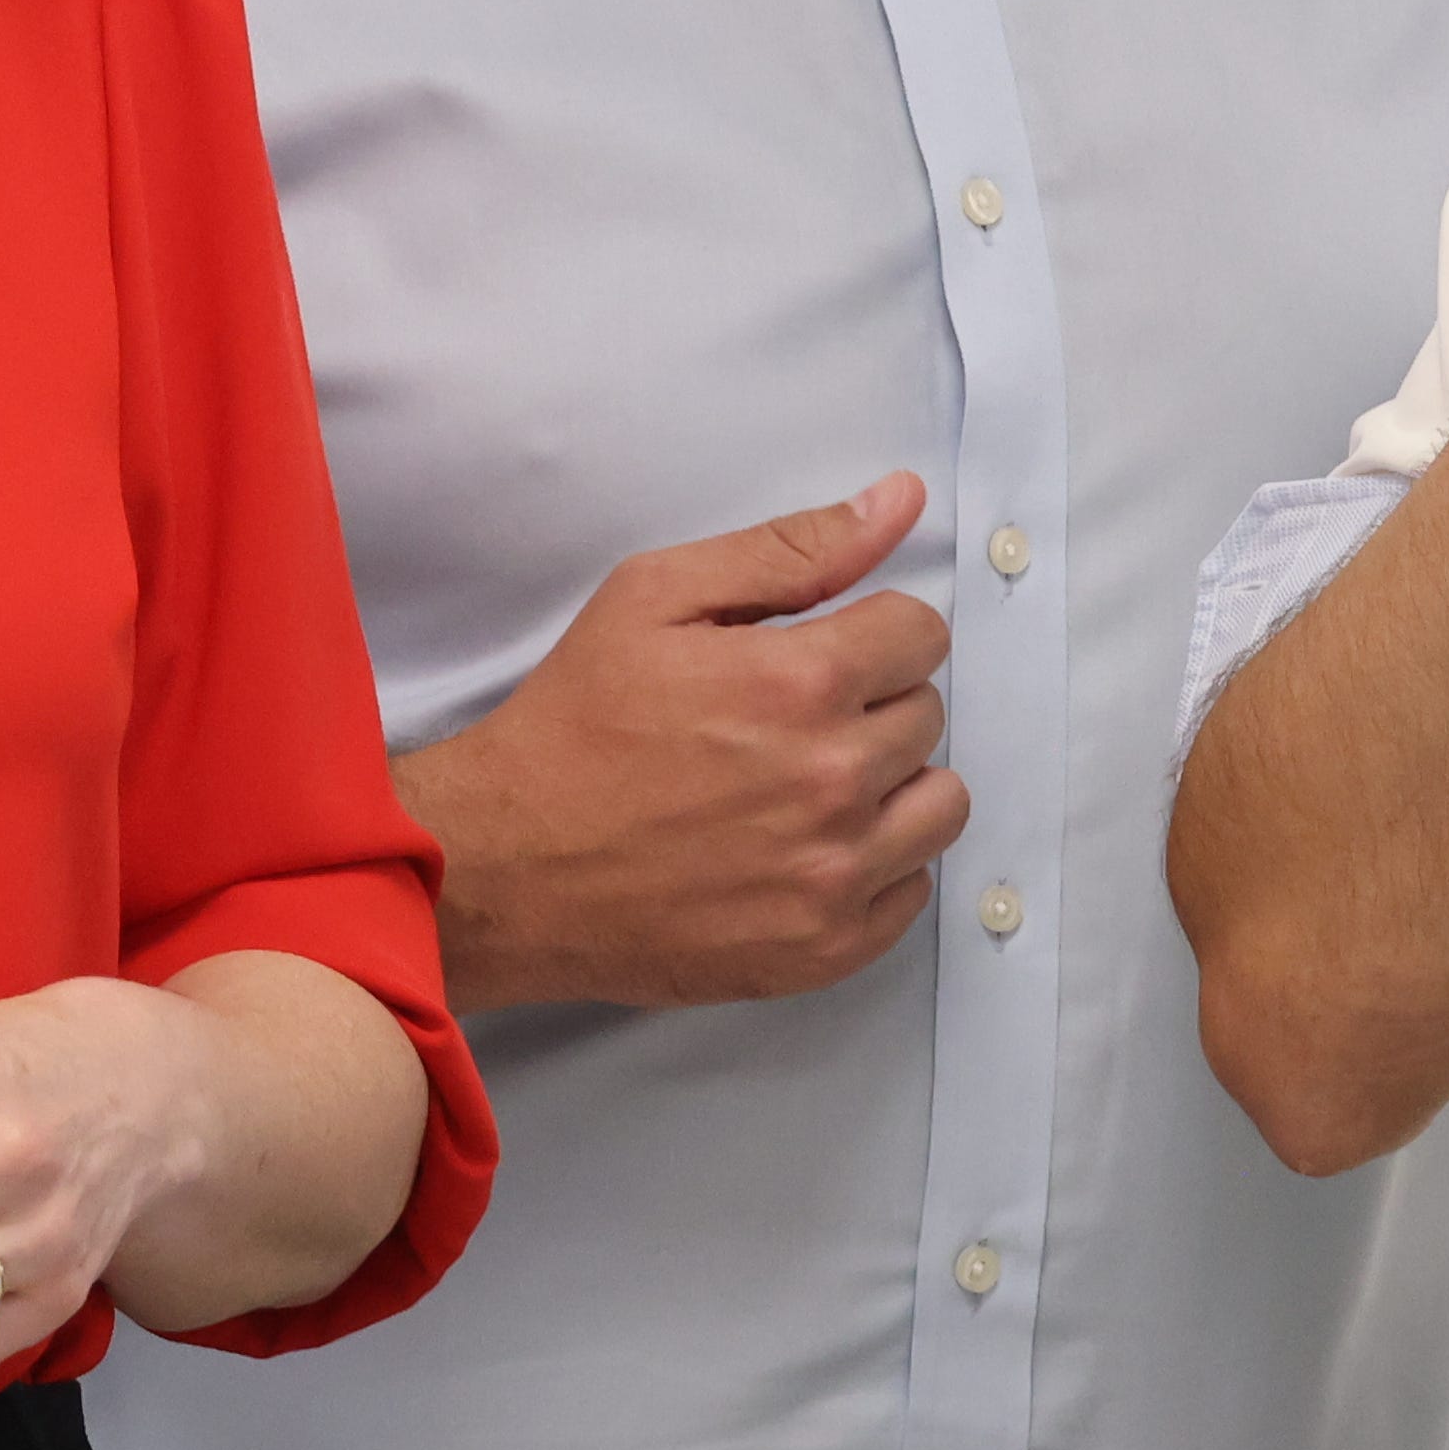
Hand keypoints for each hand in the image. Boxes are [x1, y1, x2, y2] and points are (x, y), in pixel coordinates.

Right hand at [399, 480, 966, 1011]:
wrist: (508, 867)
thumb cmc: (573, 725)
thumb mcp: (654, 598)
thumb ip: (791, 549)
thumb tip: (901, 500)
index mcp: (800, 683)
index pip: (921, 634)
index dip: (870, 632)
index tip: (820, 653)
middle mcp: (831, 781)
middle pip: (927, 715)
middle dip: (870, 703)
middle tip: (788, 721)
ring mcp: (832, 875)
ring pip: (940, 805)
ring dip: (893, 786)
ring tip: (813, 784)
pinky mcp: (822, 949)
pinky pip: (911, 892)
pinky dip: (877, 867)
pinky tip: (808, 849)